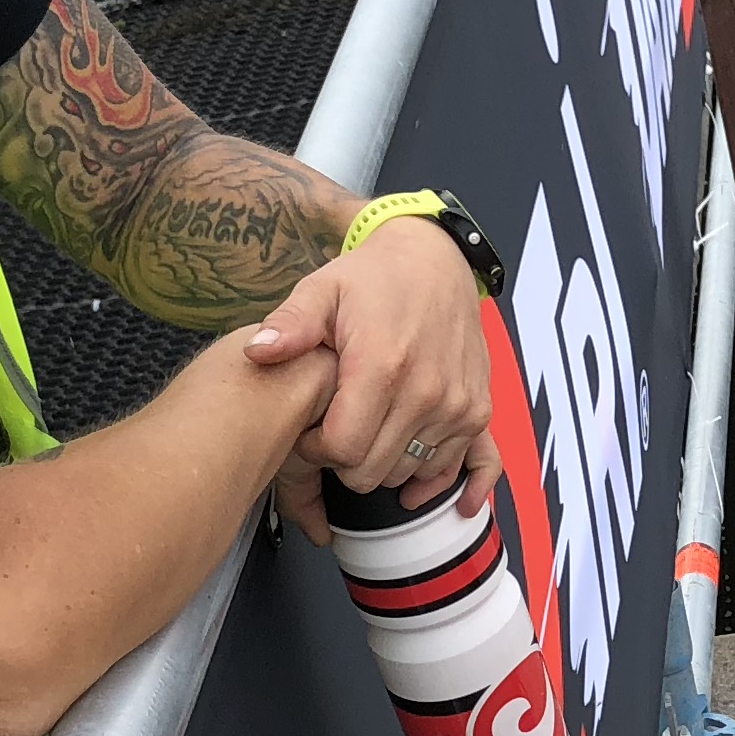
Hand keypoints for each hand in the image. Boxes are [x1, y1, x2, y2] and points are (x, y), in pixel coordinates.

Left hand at [241, 217, 503, 544]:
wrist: (436, 262)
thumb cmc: (372, 279)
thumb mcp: (321, 290)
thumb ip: (289, 325)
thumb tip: (257, 352)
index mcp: (383, 366)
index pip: (343, 450)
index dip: (316, 450)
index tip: (309, 432)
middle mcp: (427, 392)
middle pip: (372, 471)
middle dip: (344, 462)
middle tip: (334, 431)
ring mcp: (457, 406)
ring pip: (405, 474)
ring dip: (380, 463)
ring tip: (365, 428)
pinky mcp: (477, 412)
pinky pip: (447, 468)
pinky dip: (423, 471)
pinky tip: (403, 461)